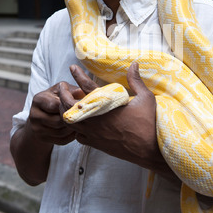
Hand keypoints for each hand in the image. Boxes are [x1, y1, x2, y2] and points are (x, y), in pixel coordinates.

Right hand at [28, 82, 83, 145]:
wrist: (43, 113)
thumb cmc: (56, 98)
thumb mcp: (62, 91)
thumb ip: (71, 91)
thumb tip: (81, 92)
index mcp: (38, 99)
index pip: (56, 105)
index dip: (70, 107)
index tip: (80, 107)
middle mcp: (33, 114)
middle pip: (58, 121)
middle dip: (72, 119)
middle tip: (82, 118)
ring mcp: (35, 127)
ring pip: (60, 132)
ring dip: (73, 129)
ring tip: (80, 123)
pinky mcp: (40, 138)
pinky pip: (60, 141)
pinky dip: (70, 137)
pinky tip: (75, 131)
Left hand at [60, 62, 174, 174]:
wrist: (149, 148)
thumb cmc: (149, 122)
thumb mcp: (145, 97)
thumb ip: (136, 80)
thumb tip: (134, 64)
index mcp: (107, 105)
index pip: (86, 86)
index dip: (78, 75)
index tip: (72, 68)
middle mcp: (96, 119)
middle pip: (69, 105)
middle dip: (63, 94)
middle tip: (62, 86)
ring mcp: (94, 132)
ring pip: (70, 121)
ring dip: (65, 110)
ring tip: (65, 103)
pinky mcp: (96, 144)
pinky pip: (77, 135)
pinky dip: (74, 128)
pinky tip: (78, 122)